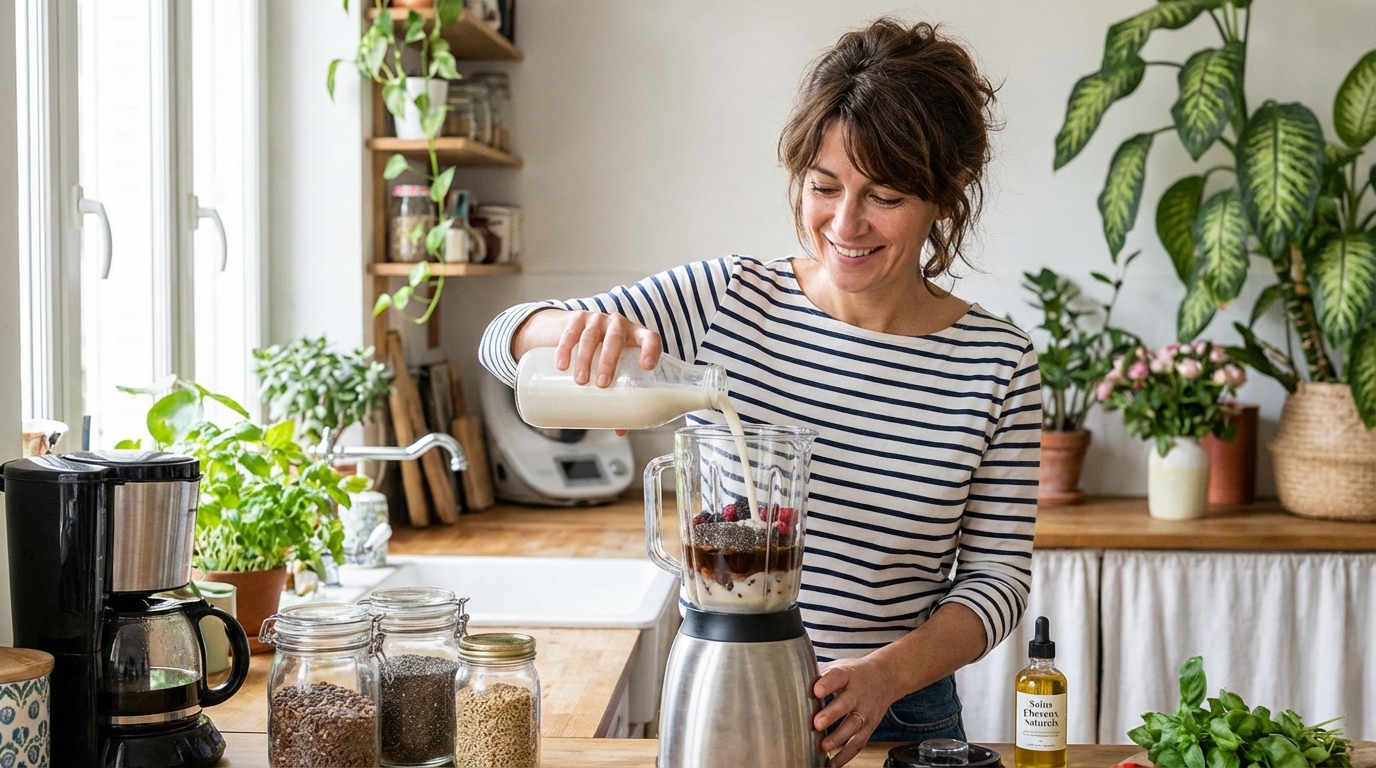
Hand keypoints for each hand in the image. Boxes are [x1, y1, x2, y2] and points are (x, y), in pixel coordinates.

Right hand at [553, 311, 661, 435]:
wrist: (575, 329)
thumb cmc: (603, 354)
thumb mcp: (614, 369)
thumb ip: (618, 394)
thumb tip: (620, 430)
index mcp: (635, 337)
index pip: (650, 338)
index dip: (651, 350)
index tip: (646, 367)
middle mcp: (618, 324)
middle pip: (616, 339)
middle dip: (609, 361)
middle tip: (602, 384)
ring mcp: (596, 320)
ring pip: (591, 336)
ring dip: (585, 359)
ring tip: (580, 381)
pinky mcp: (575, 318)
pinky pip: (570, 333)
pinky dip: (565, 349)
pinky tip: (562, 365)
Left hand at [813, 657, 903, 766]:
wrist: (885, 677)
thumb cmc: (854, 674)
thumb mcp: (838, 667)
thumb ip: (818, 675)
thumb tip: (790, 681)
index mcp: (847, 675)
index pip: (838, 677)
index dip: (828, 684)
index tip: (816, 691)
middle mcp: (858, 693)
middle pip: (846, 703)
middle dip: (832, 714)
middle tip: (817, 723)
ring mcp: (865, 710)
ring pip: (853, 725)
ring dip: (838, 738)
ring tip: (823, 747)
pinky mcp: (870, 726)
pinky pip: (859, 742)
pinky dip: (846, 754)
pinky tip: (833, 763)